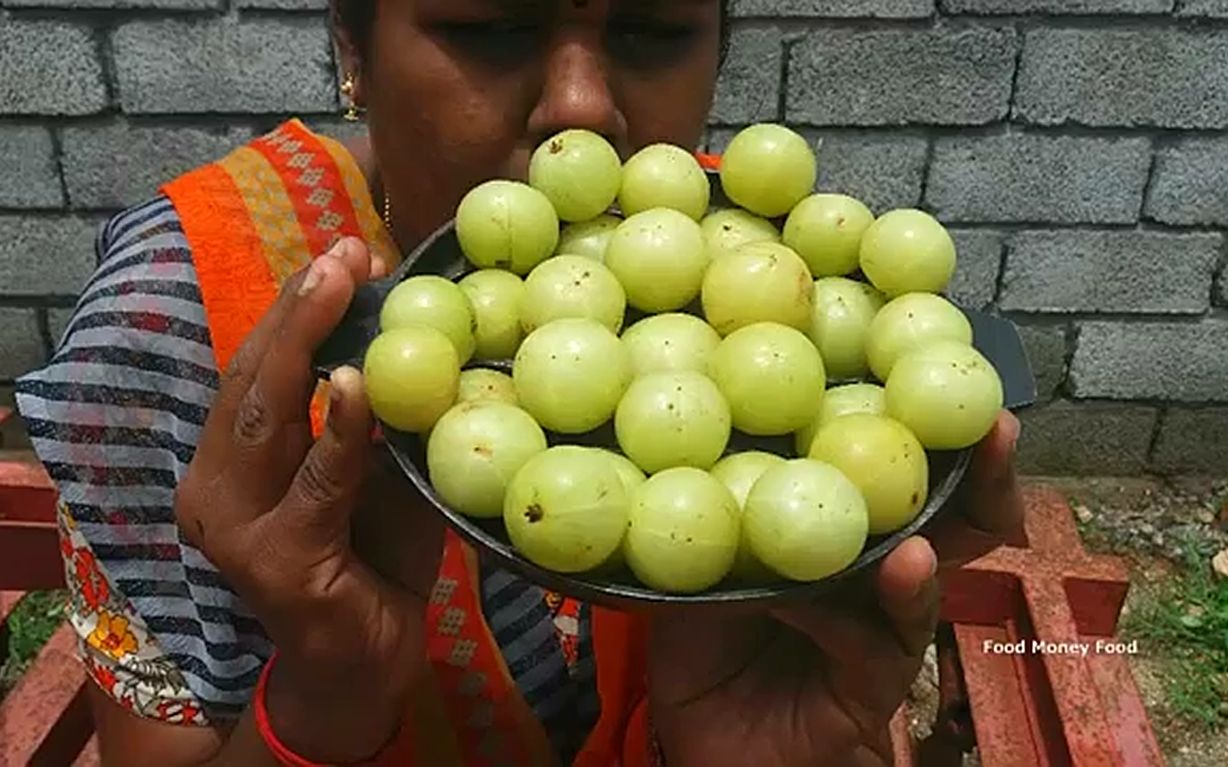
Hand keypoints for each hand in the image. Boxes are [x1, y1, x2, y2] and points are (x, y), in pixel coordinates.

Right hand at [175, 237, 443, 761]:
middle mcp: (215, 488)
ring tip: (338, 286)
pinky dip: (336, 433)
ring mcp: (234, 527)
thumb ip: (377, 411)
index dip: (295, 307)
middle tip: (341, 252)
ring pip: (265, 419)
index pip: (257, 369)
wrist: (366, 660)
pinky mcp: (274, 561)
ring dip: (304, 345)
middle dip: (297, 309)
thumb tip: (414, 321)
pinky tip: (352, 383)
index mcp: (231, 461)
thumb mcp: (375, 468)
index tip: (343, 250)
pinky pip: (314, 484)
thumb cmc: (374, 557)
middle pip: (251, 380)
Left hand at [647, 411, 1022, 765]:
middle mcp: (871, 569)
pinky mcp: (876, 679)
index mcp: (834, 528)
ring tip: (920, 537)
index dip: (915, 423)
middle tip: (994, 431)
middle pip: (944, 514)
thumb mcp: (700, 567)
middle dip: (977, 474)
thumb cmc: (708, 648)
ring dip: (928, 552)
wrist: (708, 743)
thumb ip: (715, 515)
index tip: (927, 371)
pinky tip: (825, 603)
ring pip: (925, 579)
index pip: (886, 468)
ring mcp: (882, 624)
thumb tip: (707, 441)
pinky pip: (876, 645)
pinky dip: (844, 621)